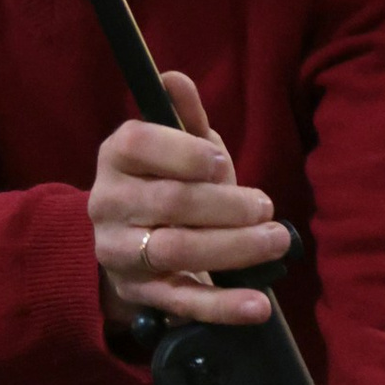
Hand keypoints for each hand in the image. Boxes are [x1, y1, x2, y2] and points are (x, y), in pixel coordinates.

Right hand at [90, 72, 284, 329]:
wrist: (132, 243)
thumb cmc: (165, 181)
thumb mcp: (175, 145)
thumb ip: (183, 116)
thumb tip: (175, 79)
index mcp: (116, 155)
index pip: (139, 144)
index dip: (183, 151)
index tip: (221, 162)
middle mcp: (108, 202)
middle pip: (169, 201)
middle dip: (226, 204)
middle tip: (267, 207)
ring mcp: (120, 251)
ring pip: (176, 249)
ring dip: (234, 248)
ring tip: (276, 241)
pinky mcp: (141, 292)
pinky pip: (182, 301)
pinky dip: (224, 305)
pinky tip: (258, 305)